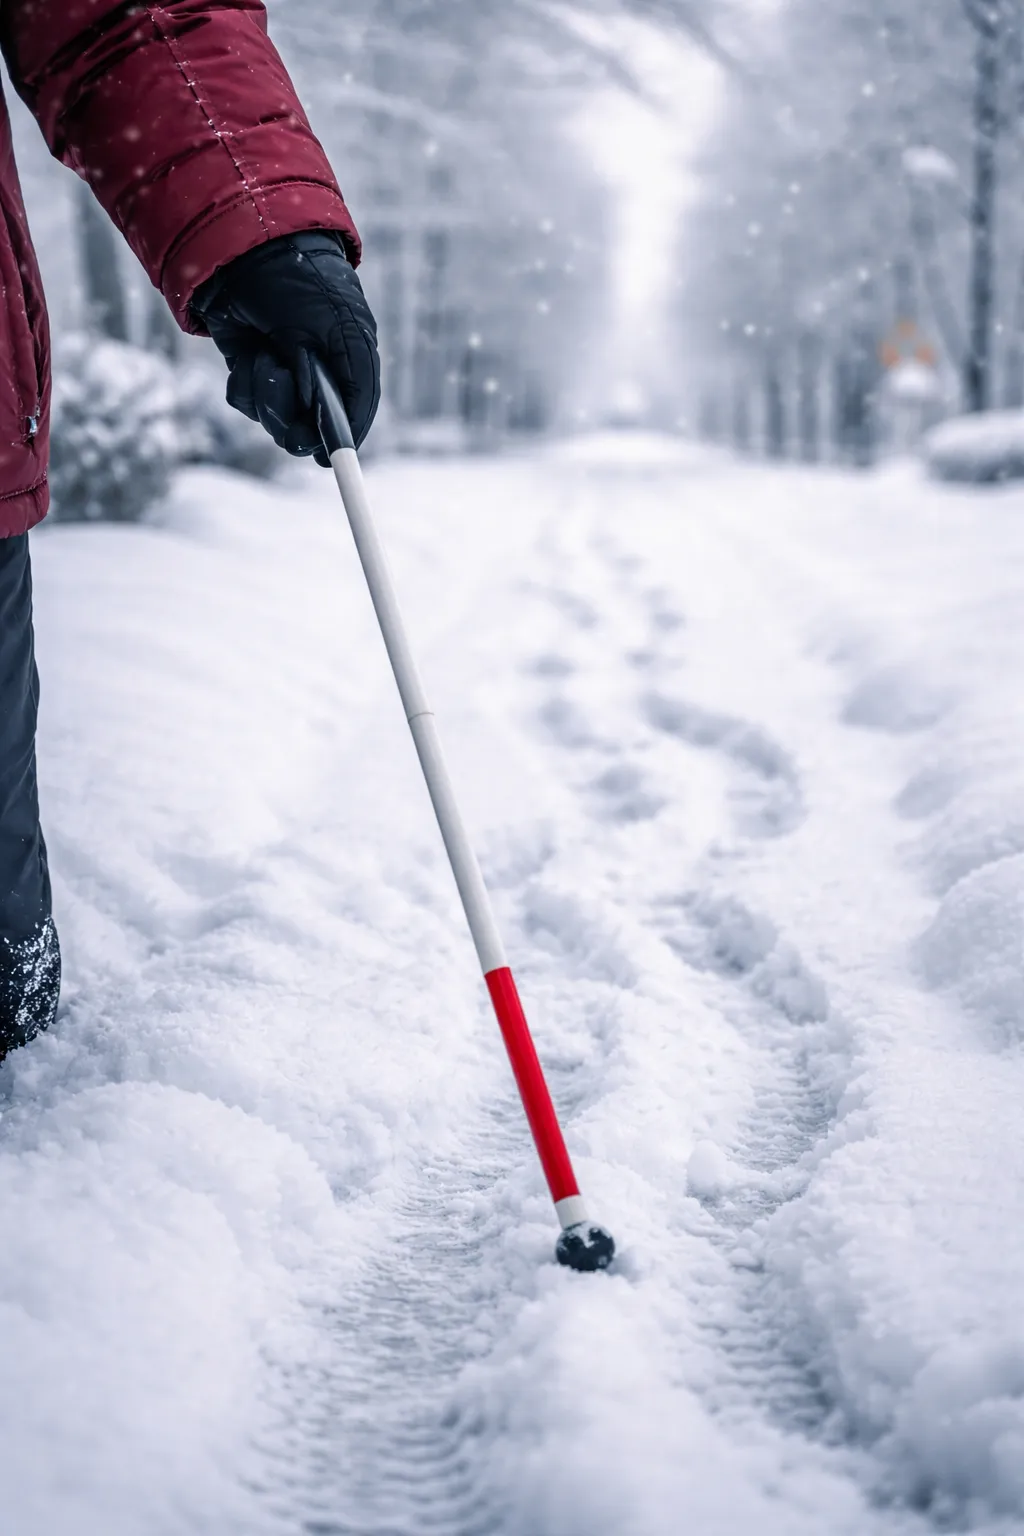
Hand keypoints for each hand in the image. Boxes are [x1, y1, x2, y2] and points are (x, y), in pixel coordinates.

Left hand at [193, 231, 379, 461]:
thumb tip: (341, 442)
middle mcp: (317, 376)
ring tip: (265, 353)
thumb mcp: (343, 332)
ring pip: (273, 419)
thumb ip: (356, 388)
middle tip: (281, 381)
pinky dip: (244, 383)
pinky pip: (246, 402)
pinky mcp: (250, 369)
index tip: (326, 459)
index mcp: (349, 365)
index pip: (349, 420)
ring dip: (265, 393)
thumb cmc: (304, 281)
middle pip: (305, 430)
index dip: (338, 442)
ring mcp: (282, 374)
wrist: (243, 248)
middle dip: (289, 413)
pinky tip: (248, 352)